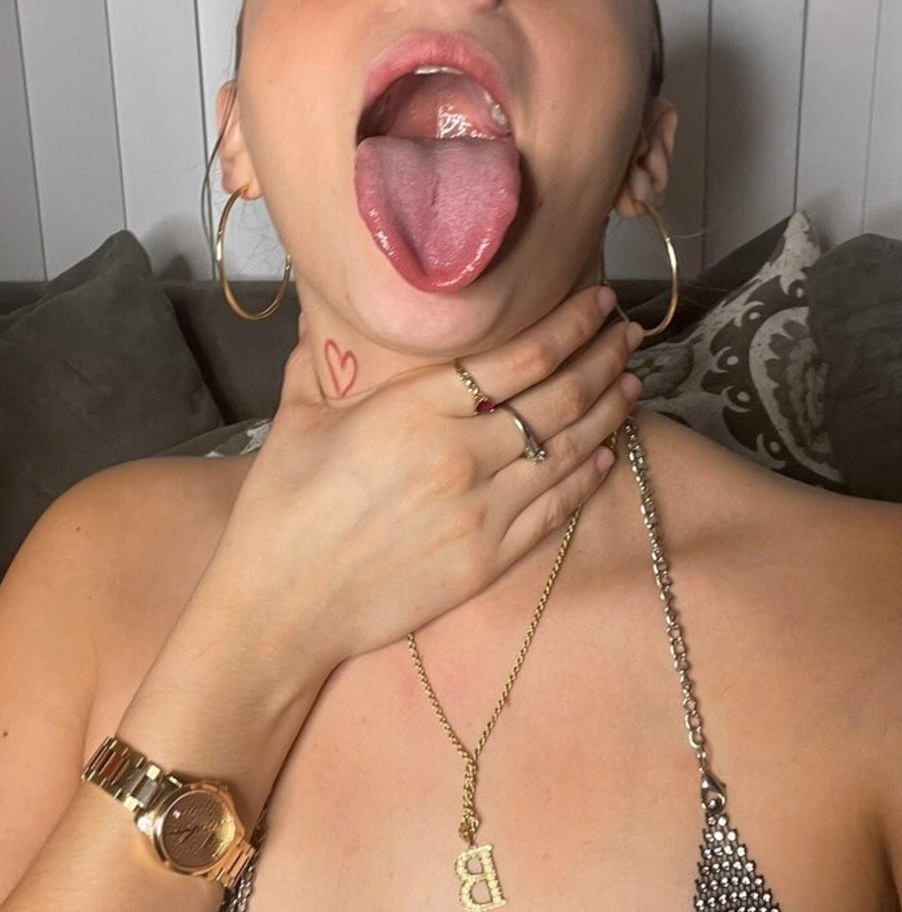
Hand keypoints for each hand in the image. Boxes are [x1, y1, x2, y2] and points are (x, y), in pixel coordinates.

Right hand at [194, 287, 642, 680]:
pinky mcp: (489, 559)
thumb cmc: (280, 510)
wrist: (284, 606)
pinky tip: (608, 454)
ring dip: (608, 412)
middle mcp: (460, 454)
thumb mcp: (296, 422)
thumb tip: (320, 319)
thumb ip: (318, 364)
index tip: (597, 305)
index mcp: (414, 409)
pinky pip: (555, 508)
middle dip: (602, 360)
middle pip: (558, 398)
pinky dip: (587, 477)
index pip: (519, 358)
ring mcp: (481, 511)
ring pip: (568, 450)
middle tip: (629, 335)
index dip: (569, 326)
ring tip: (631, 383)